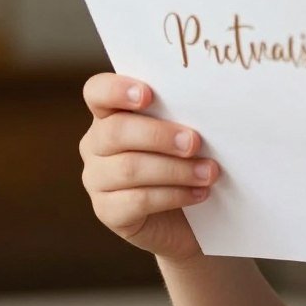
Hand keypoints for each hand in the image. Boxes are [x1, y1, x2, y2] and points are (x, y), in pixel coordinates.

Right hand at [79, 72, 219, 262]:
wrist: (186, 215)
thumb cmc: (186, 159)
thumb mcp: (181, 133)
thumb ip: (182, 116)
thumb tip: (209, 106)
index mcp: (111, 114)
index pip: (97, 92)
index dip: (116, 90)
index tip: (148, 95)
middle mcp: (96, 144)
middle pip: (116, 131)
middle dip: (160, 135)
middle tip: (195, 142)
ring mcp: (97, 179)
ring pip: (129, 168)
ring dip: (176, 169)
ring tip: (209, 172)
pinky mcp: (107, 212)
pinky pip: (137, 201)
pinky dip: (174, 195)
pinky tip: (200, 193)